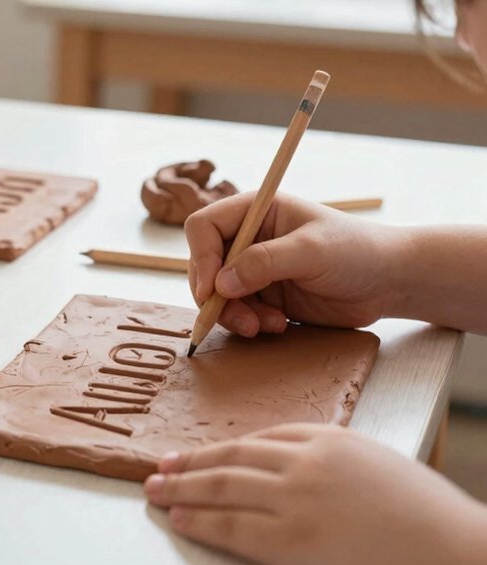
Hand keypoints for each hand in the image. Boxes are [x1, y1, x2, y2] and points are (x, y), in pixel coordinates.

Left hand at [144, 423, 486, 564]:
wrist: (454, 552)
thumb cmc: (426, 518)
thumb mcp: (376, 469)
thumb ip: (331, 464)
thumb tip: (289, 474)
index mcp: (330, 440)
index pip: (262, 438)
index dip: (222, 447)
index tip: (198, 452)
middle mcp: (305, 463)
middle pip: (233, 457)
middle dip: (191, 463)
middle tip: (160, 467)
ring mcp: (295, 500)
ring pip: (223, 487)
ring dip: (183, 489)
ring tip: (155, 490)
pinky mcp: (291, 540)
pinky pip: (232, 526)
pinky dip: (200, 521)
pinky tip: (179, 518)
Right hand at [185, 193, 397, 336]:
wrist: (389, 282)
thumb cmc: (358, 252)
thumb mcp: (311, 251)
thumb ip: (264, 263)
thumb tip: (220, 284)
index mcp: (256, 212)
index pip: (204, 227)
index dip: (201, 256)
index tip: (212, 289)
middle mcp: (248, 238)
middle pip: (204, 265)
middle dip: (215, 296)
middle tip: (239, 319)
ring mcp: (253, 269)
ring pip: (216, 294)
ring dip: (233, 315)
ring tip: (265, 326)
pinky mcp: (263, 296)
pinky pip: (236, 312)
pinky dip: (248, 323)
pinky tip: (278, 325)